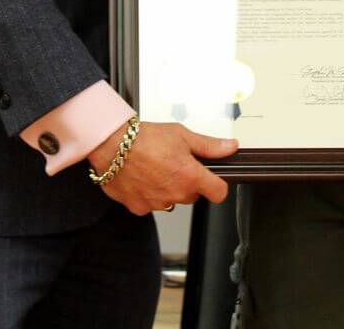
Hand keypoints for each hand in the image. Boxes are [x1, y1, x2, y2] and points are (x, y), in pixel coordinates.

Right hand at [88, 121, 237, 215]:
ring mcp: (157, 203)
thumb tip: (230, 147)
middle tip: (174, 163)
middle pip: (192, 195)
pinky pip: (151, 204)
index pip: (218, 193)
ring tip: (155, 167)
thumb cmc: (144, 138)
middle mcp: (175, 193)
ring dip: (167, 188)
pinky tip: (142, 177)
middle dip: (188, 182)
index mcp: (190, 176)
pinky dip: (149, 194)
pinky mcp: (139, 208)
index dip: (218, 185)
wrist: (112, 145)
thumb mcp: (181, 135)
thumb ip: (209, 145)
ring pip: (171, 200)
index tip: (213, 179)